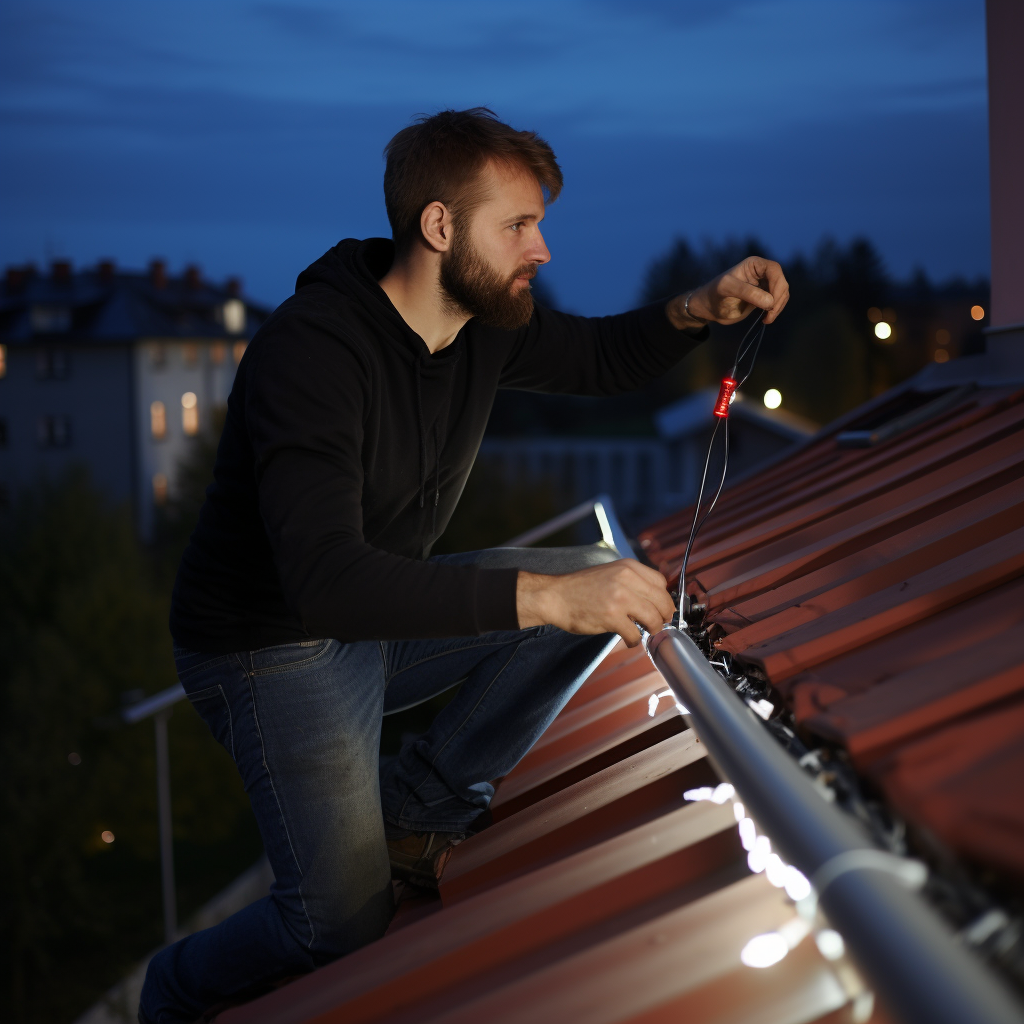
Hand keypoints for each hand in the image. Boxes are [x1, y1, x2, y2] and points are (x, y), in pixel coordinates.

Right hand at [516, 559, 675, 647]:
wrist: (555, 596)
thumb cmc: (580, 588)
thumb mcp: (610, 573)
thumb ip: (632, 581)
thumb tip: (653, 599)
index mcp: (628, 567)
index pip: (661, 583)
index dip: (663, 598)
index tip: (660, 608)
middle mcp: (626, 579)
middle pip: (662, 601)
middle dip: (663, 616)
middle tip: (658, 624)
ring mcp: (620, 598)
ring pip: (653, 618)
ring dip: (653, 629)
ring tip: (644, 631)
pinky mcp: (611, 617)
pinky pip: (635, 634)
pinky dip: (634, 640)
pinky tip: (627, 638)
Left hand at [667, 256, 789, 327]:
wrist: (709, 308)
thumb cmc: (714, 294)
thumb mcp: (728, 289)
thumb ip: (748, 293)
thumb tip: (770, 301)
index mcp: (754, 264)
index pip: (774, 269)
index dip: (777, 285)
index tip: (771, 302)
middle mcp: (761, 272)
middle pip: (781, 282)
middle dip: (779, 299)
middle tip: (769, 314)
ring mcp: (764, 285)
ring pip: (782, 293)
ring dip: (778, 307)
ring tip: (767, 319)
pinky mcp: (763, 297)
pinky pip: (777, 302)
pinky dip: (775, 310)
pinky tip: (765, 319)